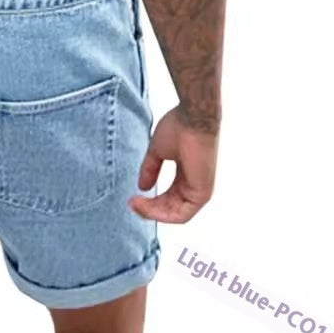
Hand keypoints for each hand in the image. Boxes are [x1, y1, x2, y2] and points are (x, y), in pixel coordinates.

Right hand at [128, 106, 218, 223]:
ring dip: (153, 213)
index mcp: (186, 175)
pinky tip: (146, 207)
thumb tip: (142, 187)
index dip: (150, 202)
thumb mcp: (158, 151)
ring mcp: (200, 190)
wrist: (193, 117)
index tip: (132, 198)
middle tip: (131, 204)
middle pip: (170, 208)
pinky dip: (162, 214)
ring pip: (174, 214)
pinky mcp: (202, 193)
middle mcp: (194, 185)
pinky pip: (181, 215)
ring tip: (135, 205)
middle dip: (149, 209)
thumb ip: (151, 169)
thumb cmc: (180, 126)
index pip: (168, 198)